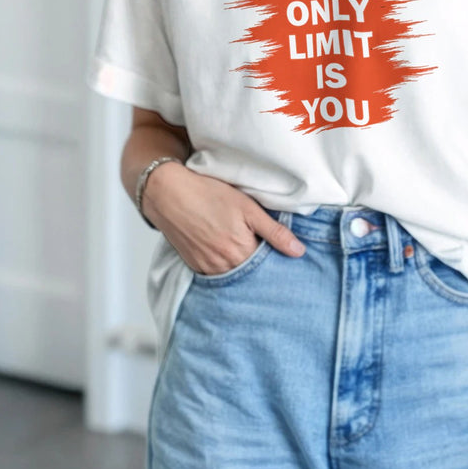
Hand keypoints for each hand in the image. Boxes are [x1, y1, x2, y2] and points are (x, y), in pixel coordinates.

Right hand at [142, 164, 303, 273]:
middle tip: (260, 246)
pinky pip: (215, 273)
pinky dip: (223, 265)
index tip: (279, 251)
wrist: (168, 194)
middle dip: (259, 263)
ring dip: (241, 265)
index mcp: (241, 252)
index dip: (275, 258)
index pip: (268, 266)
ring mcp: (207, 268)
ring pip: (233, 274)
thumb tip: (299, 252)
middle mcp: (223, 266)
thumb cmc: (208, 195)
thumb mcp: (248, 208)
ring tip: (240, 244)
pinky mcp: (194, 266)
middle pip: (250, 272)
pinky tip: (225, 249)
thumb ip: (275, 232)